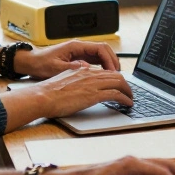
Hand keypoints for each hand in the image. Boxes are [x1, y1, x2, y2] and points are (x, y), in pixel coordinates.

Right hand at [1, 66, 132, 129]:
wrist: (43, 97)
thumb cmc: (49, 92)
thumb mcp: (64, 79)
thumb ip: (75, 77)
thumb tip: (80, 78)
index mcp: (83, 71)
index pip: (106, 72)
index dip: (116, 78)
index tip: (120, 85)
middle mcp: (90, 75)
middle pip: (116, 75)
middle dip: (126, 84)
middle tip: (129, 92)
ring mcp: (93, 84)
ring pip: (119, 83)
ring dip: (128, 91)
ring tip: (131, 98)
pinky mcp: (93, 95)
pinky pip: (116, 94)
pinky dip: (125, 98)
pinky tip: (128, 103)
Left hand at [12, 40, 120, 78]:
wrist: (31, 62)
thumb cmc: (40, 63)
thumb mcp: (55, 67)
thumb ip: (71, 67)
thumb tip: (86, 68)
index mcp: (76, 46)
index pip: (100, 48)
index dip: (109, 59)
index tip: (113, 71)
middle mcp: (80, 47)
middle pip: (104, 50)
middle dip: (113, 61)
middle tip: (118, 75)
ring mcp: (81, 52)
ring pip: (102, 55)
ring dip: (110, 64)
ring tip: (114, 77)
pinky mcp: (79, 58)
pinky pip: (96, 60)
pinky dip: (103, 67)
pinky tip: (105, 76)